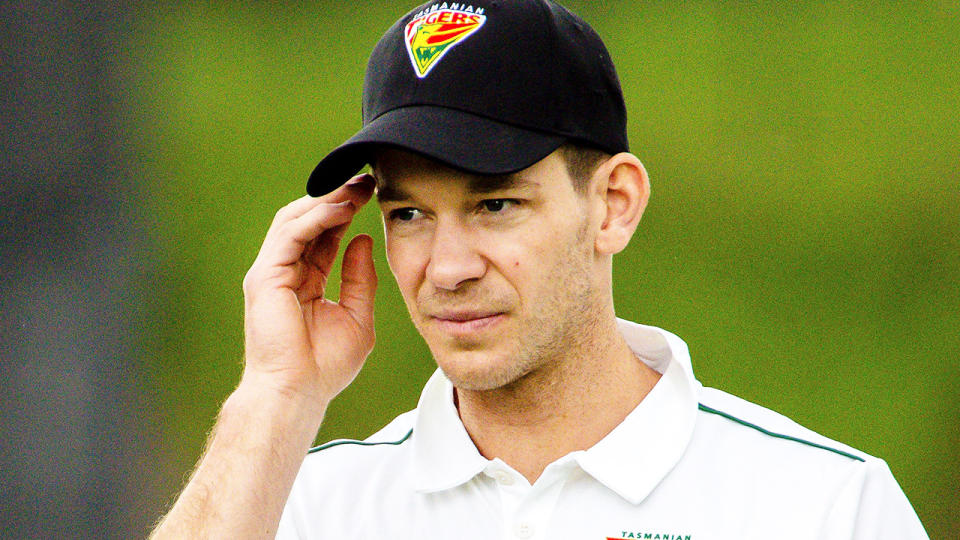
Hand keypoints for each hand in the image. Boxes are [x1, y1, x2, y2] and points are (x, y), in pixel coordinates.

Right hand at [240, 174, 376, 405]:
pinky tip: (341, 208)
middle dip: (337, 197)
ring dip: (327, 200)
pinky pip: (290, 235)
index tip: (372, 193)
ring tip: (356, 187)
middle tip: (366, 179)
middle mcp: (285, 271)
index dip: (346, 211)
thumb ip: (359, 279)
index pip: (324, 235)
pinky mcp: (265, 276)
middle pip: (308, 220)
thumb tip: (363, 240)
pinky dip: (315, 218)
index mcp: (305, 280)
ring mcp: (271, 272)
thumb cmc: (325, 365)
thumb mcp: (356, 316)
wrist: (298, 392)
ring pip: (295, 220)